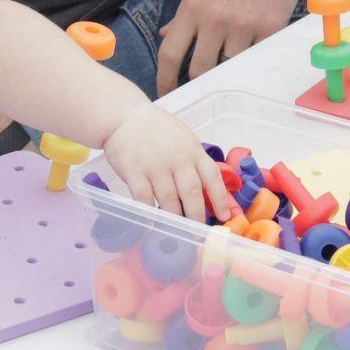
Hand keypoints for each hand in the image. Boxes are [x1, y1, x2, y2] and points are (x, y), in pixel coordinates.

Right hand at [102, 104, 235, 220]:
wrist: (124, 117)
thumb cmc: (157, 130)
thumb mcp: (184, 139)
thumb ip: (194, 162)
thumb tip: (207, 192)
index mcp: (193, 150)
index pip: (212, 177)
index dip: (220, 199)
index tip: (224, 216)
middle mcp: (177, 159)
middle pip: (191, 193)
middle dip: (196, 216)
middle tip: (198, 233)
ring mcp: (155, 165)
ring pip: (169, 199)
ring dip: (174, 218)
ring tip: (177, 232)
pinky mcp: (134, 171)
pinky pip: (144, 198)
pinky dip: (149, 213)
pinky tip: (152, 223)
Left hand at [154, 0, 311, 94]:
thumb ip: (185, 12)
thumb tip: (167, 35)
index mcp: (192, 6)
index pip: (169, 54)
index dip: (165, 79)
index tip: (166, 93)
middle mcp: (215, 19)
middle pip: (199, 69)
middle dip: (199, 80)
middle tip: (203, 82)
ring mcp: (243, 25)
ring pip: (230, 65)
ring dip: (230, 64)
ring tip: (235, 51)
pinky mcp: (270, 27)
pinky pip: (258, 55)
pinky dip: (255, 53)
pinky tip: (257, 41)